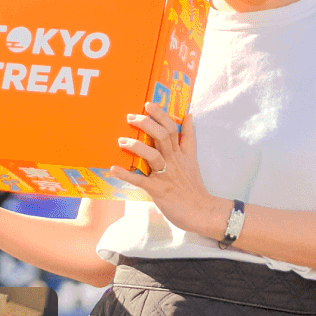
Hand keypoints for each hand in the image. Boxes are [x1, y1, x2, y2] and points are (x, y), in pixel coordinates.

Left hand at [110, 102, 214, 235]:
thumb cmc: (193, 186)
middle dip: (146, 124)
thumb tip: (188, 116)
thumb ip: (188, 138)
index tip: (148, 105)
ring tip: (121, 140)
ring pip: (153, 155)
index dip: (161, 115)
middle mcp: (174, 161)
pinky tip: (113, 169)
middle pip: (163, 136)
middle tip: (130, 117)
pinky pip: (141, 181)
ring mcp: (166, 176)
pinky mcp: (158, 190)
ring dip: (136, 146)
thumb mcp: (192, 158)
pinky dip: (126, 175)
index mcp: (181, 153)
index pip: (173, 128)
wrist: (201, 211)